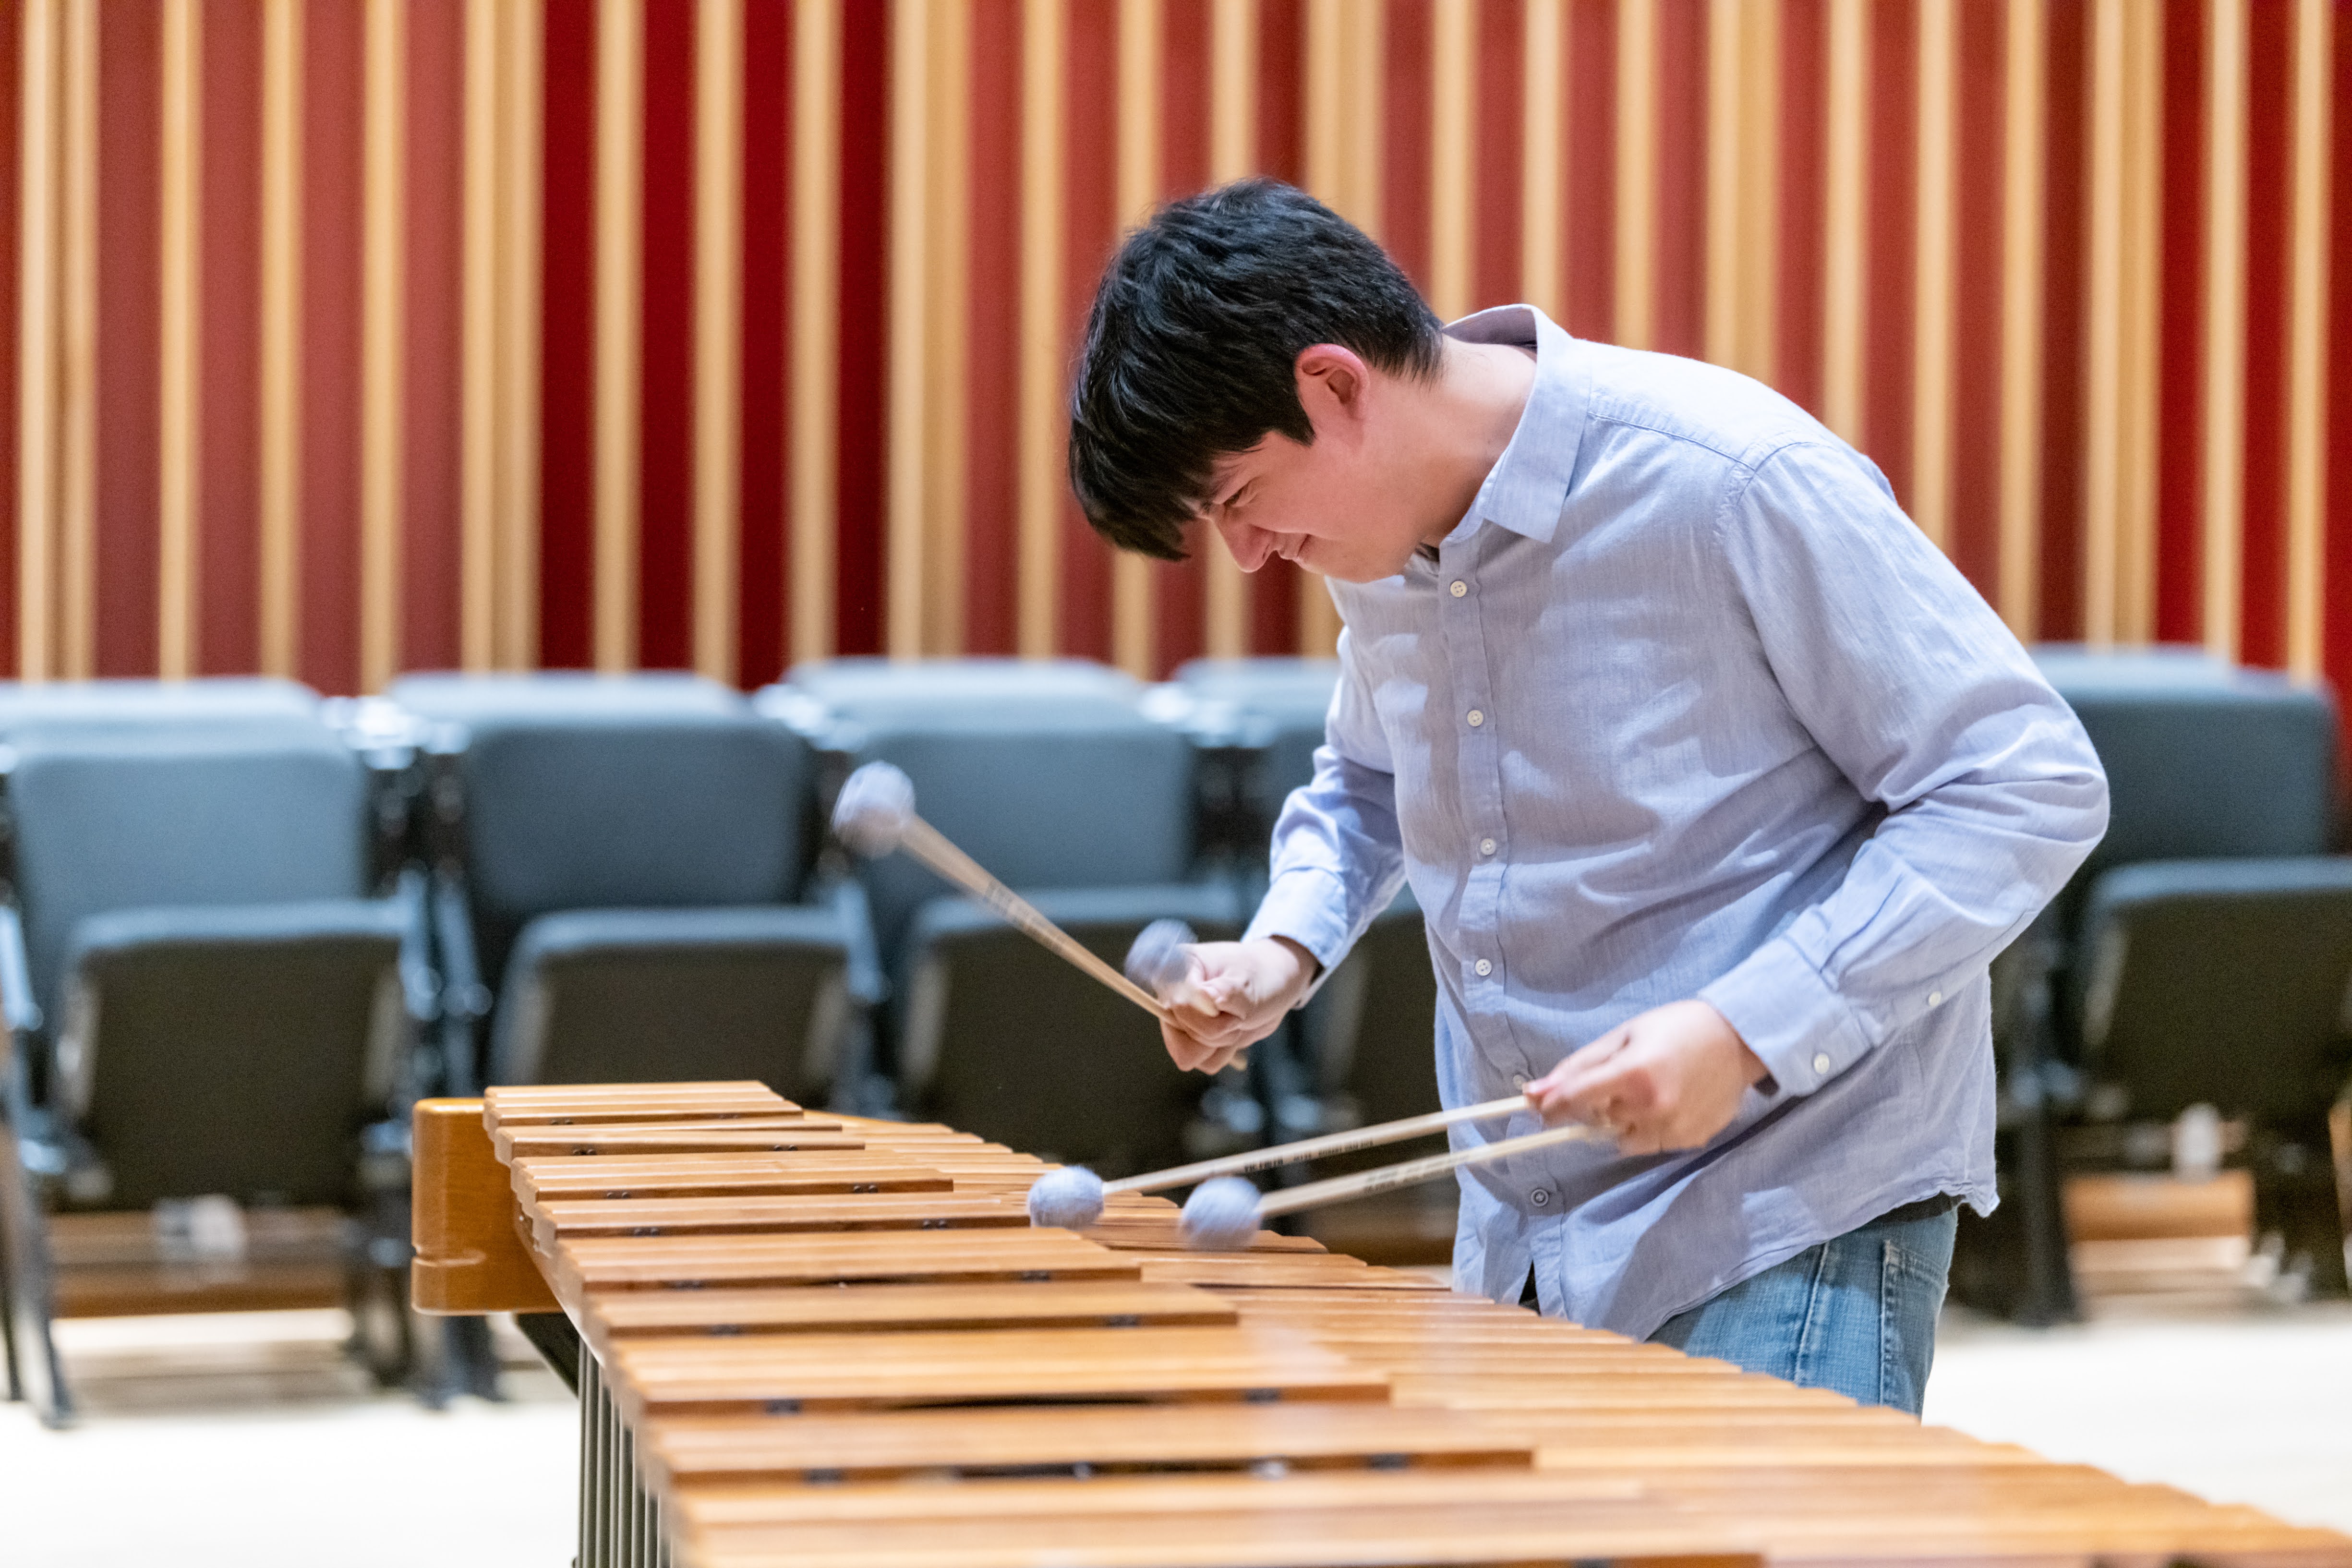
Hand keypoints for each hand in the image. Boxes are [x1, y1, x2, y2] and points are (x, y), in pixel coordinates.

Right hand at [1156, 936, 1318, 1074]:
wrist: (1275, 984)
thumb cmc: (1261, 976)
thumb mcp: (1247, 983)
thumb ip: (1222, 994)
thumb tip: (1198, 1003)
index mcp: (1177, 969)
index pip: (1177, 1005)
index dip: (1206, 1015)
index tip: (1228, 1005)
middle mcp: (1171, 996)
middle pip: (1181, 1037)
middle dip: (1216, 1032)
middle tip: (1237, 1014)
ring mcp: (1180, 1020)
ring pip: (1189, 1055)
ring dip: (1221, 1044)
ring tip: (1235, 1021)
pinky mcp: (1191, 1040)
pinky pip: (1204, 1063)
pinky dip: (1224, 1052)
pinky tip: (1233, 1031)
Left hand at [1523, 1000, 1768, 1154]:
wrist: (1740, 1040)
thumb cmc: (1676, 1029)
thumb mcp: (1623, 1037)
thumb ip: (1578, 1068)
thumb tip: (1534, 1094)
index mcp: (1633, 1074)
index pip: (1574, 1102)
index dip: (1551, 1108)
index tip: (1543, 1108)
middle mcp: (1653, 1107)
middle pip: (1597, 1122)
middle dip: (1595, 1107)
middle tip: (1617, 1081)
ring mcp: (1674, 1128)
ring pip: (1623, 1141)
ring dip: (1621, 1123)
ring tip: (1645, 1093)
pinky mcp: (1691, 1140)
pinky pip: (1653, 1144)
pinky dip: (1649, 1129)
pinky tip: (1667, 1102)